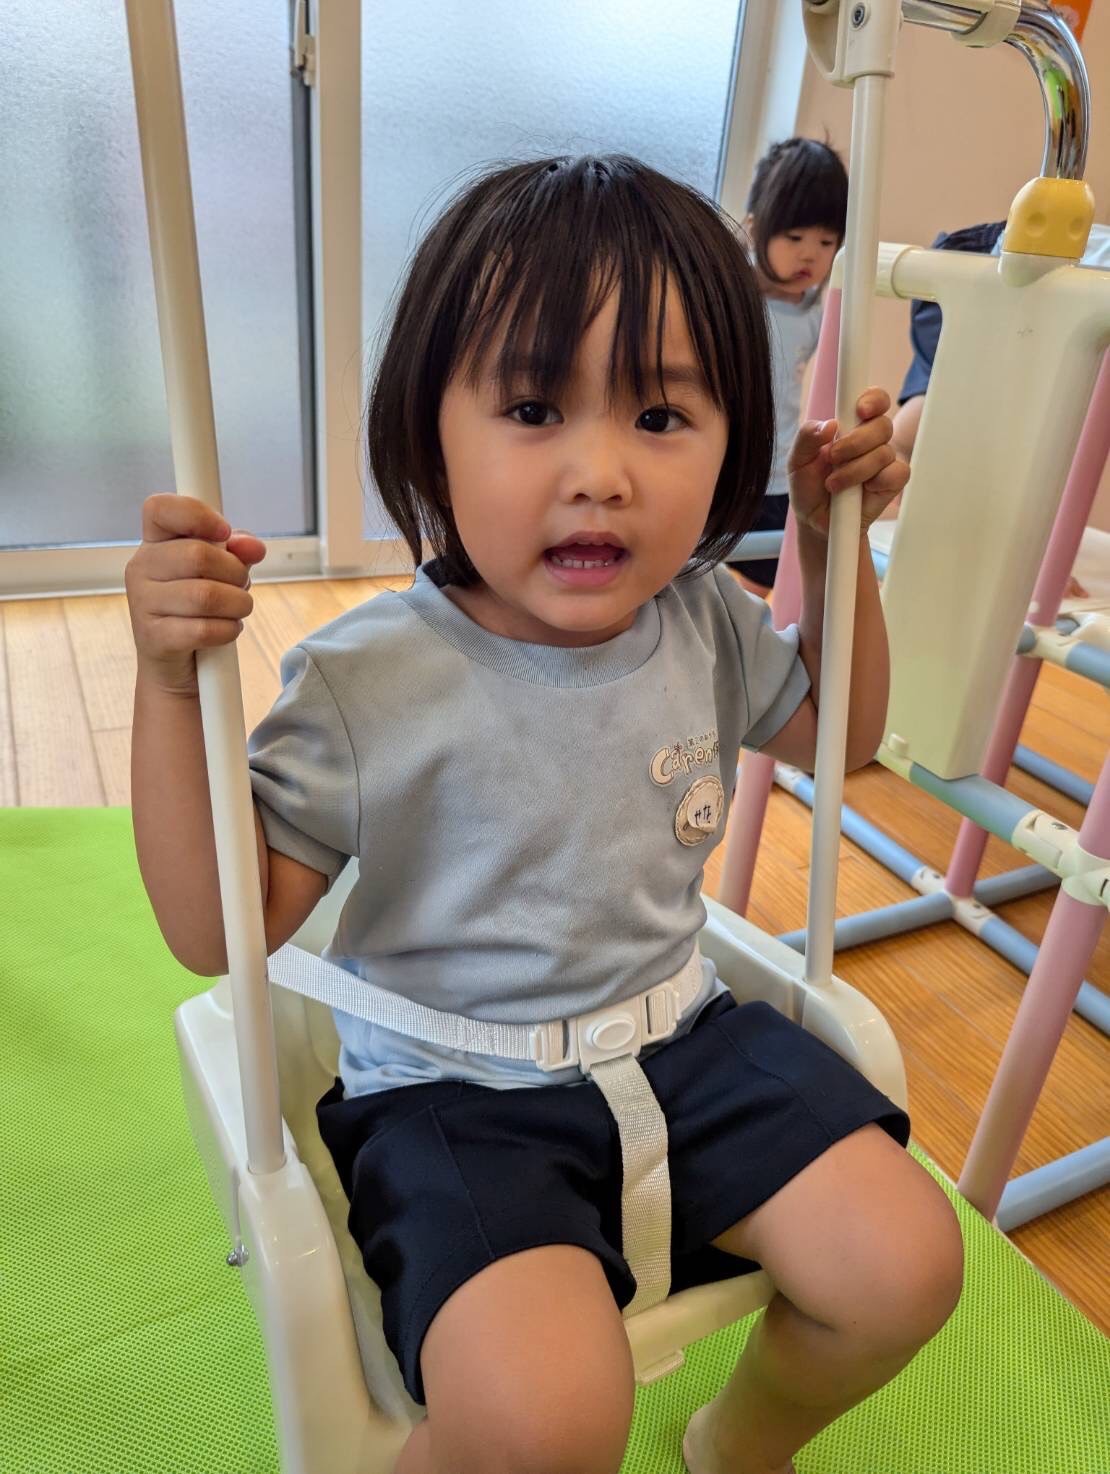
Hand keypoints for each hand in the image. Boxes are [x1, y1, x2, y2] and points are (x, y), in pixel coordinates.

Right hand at [125, 494, 265, 694]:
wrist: (178, 665)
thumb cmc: (199, 608)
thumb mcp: (222, 572)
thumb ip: (237, 551)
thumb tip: (252, 547)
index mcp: (154, 543)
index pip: (159, 508)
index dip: (196, 513)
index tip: (223, 532)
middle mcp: (140, 568)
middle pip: (198, 555)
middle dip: (235, 573)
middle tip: (241, 586)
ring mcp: (142, 603)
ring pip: (206, 595)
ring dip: (237, 604)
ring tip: (238, 609)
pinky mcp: (152, 637)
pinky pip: (204, 629)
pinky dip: (228, 631)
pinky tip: (226, 630)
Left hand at [788, 387, 910, 536]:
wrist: (815, 521)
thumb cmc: (809, 487)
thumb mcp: (797, 461)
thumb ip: (806, 437)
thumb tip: (828, 424)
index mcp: (852, 425)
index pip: (874, 400)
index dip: (873, 399)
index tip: (860, 410)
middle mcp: (872, 439)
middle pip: (882, 425)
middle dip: (855, 442)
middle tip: (833, 457)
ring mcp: (885, 460)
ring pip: (884, 452)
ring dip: (855, 470)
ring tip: (834, 484)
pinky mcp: (893, 482)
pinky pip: (896, 473)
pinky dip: (876, 481)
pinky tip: (861, 491)